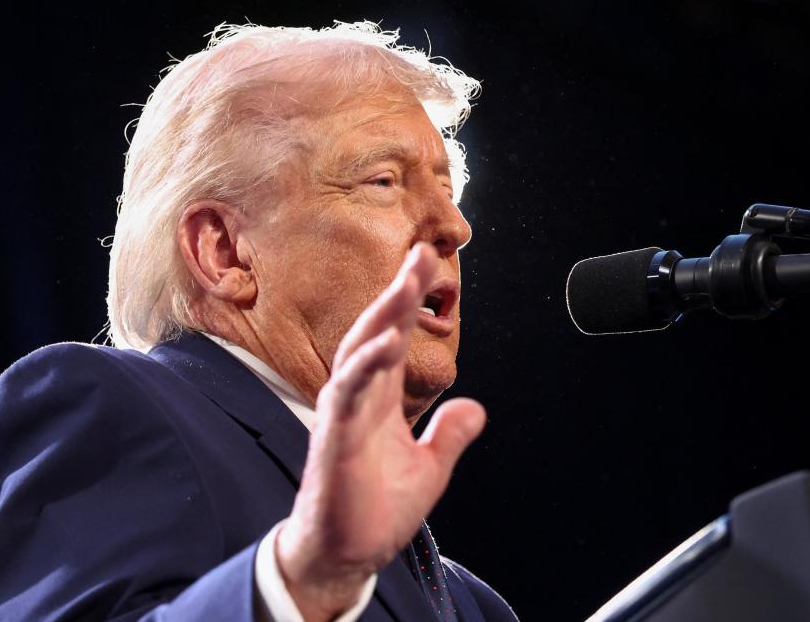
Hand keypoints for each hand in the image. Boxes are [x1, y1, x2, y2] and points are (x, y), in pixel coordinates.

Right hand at [275, 242, 486, 621]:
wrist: (345, 555)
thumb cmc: (374, 511)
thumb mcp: (429, 469)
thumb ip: (449, 436)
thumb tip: (476, 409)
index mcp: (379, 399)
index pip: (394, 337)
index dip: (409, 301)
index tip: (425, 264)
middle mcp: (359, 398)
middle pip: (376, 331)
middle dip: (398, 292)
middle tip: (419, 255)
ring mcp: (344, 414)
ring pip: (359, 352)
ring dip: (382, 317)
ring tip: (405, 286)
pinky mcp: (333, 437)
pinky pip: (347, 393)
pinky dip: (365, 364)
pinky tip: (384, 342)